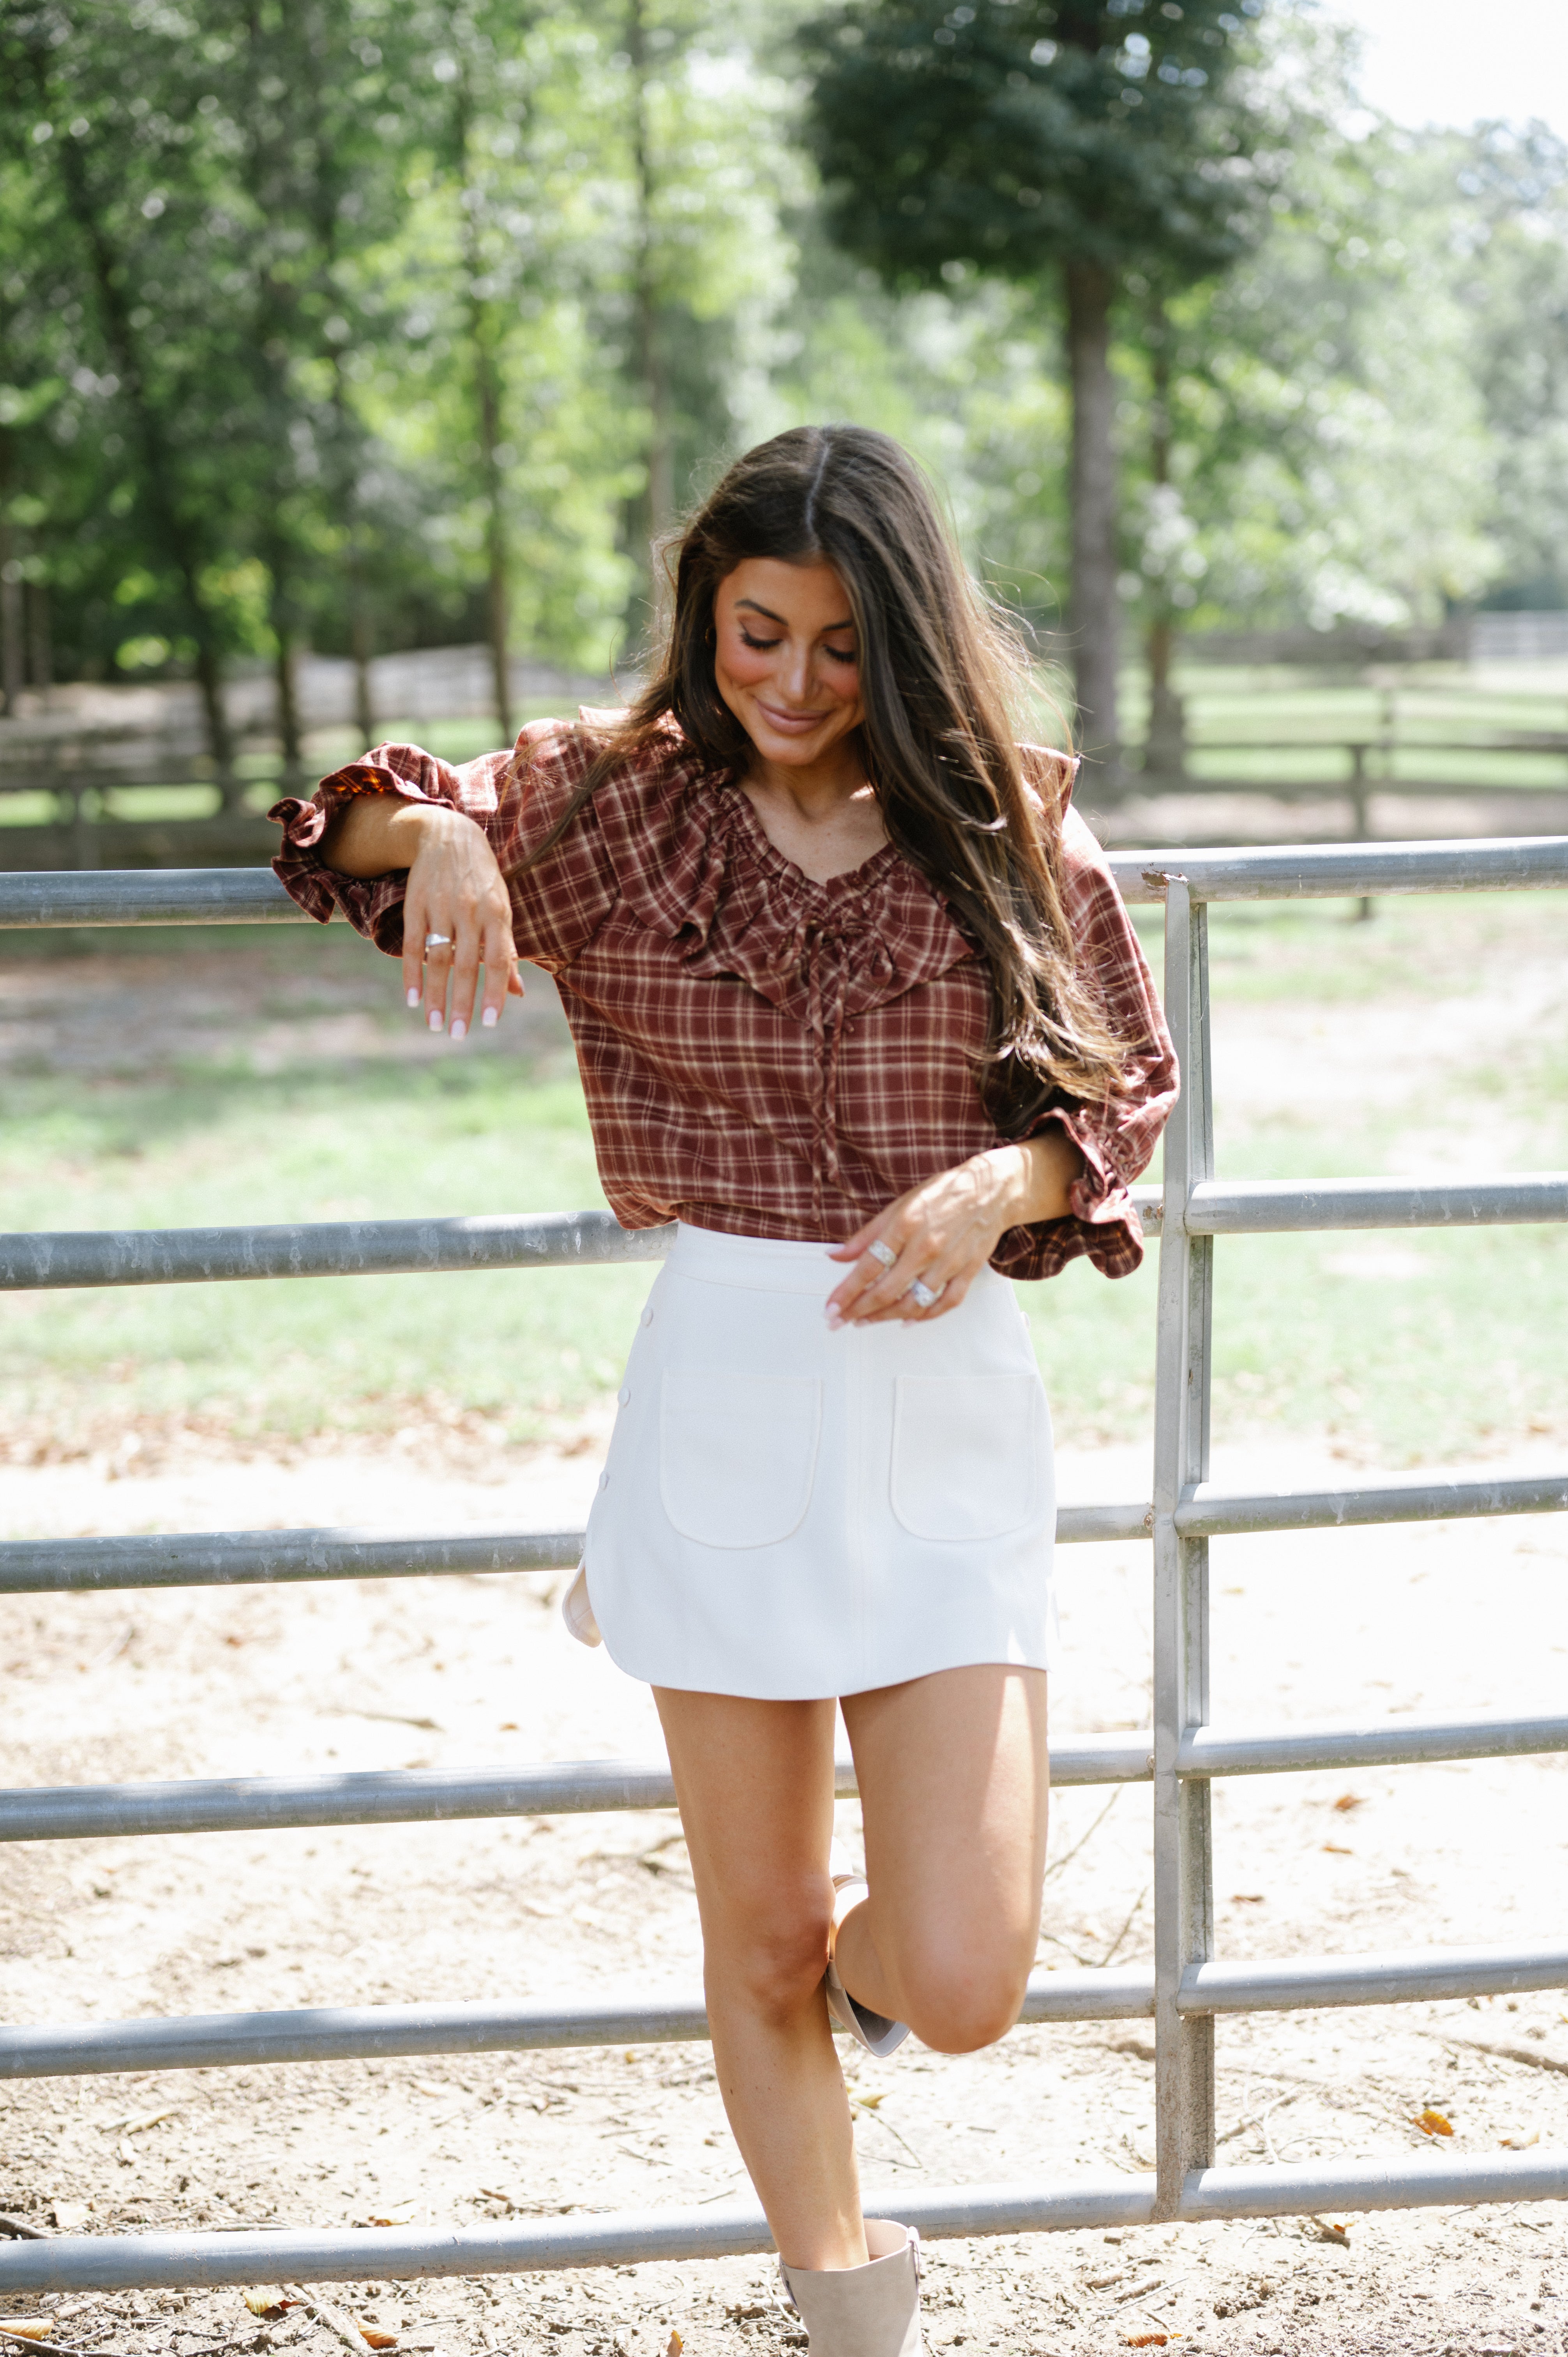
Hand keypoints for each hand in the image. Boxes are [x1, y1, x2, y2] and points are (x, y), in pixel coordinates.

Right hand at [397, 805, 523, 1038]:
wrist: (449, 835)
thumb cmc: (483, 881)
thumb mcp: (502, 909)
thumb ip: (507, 950)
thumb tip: (519, 992)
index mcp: (497, 914)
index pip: (499, 960)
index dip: (495, 992)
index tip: (490, 1023)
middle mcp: (471, 911)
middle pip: (467, 964)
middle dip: (462, 1002)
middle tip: (458, 1034)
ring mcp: (441, 907)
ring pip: (438, 958)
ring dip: (435, 994)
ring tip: (433, 1023)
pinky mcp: (416, 904)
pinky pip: (413, 944)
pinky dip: (411, 973)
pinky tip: (412, 998)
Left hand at [824, 1131, 1082, 1325]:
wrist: (991, 1190)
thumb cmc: (941, 1194)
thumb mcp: (899, 1205)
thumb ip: (867, 1235)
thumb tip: (836, 1256)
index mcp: (905, 1224)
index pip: (868, 1266)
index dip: (846, 1292)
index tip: (830, 1308)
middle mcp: (927, 1245)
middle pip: (887, 1290)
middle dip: (858, 1310)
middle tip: (840, 1321)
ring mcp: (950, 1261)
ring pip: (914, 1302)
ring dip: (885, 1317)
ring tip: (865, 1321)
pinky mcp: (968, 1271)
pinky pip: (945, 1303)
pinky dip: (925, 1317)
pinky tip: (907, 1321)